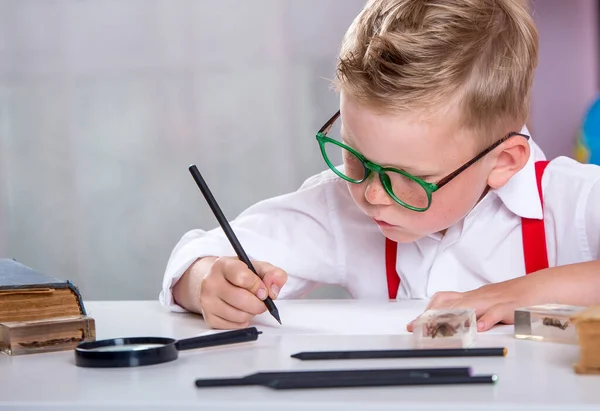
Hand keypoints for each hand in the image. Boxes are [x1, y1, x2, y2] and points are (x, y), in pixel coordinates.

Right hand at [183, 257, 286, 328]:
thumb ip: (272, 274)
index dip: (258, 286)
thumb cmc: (240, 274)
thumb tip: (273, 290)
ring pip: (239, 315)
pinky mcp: (209, 318)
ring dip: (252, 313)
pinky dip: (243, 321)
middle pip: (242, 299)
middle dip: (259, 303)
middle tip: (262, 300)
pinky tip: (241, 311)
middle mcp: (210, 282)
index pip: (242, 277)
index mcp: (223, 265)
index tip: (263, 290)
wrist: (216, 281)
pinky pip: (234, 326)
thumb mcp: (257, 267)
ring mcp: (207, 301)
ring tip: (250, 304)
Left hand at [406, 275, 553, 331]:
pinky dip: (487, 319)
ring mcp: (493, 300)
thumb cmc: (512, 298)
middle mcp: (478, 296)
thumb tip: (452, 326)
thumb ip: (470, 313)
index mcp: (471, 296)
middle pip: (449, 304)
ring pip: (468, 306)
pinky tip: (479, 328)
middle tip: (417, 328)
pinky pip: (496, 312)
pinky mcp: (509, 307)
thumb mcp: (486, 305)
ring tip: (437, 329)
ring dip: (451, 318)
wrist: (539, 287)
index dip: (426, 312)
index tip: (412, 324)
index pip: (443, 301)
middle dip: (431, 316)